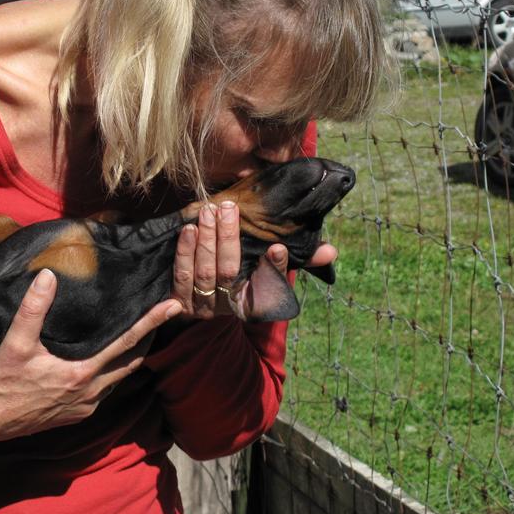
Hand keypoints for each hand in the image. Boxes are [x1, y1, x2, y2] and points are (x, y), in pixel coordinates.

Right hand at [0, 269, 181, 441]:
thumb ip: (33, 309)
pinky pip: (105, 389)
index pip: (125, 344)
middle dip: (150, 338)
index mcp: (81, 374)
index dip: (150, 323)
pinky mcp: (78, 414)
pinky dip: (115, 372)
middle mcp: (91, 393)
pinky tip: (110, 360)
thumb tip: (48, 276)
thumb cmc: (2, 381)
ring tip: (143, 334)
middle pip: (132, 361)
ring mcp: (86, 406)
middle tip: (166, 315)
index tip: (172, 307)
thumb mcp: (15, 343)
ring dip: (132, 356)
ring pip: (120, 377)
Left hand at [171, 200, 338, 318]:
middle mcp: (230, 305)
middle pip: (229, 272)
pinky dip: (184, 253)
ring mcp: (205, 306)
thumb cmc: (243, 277)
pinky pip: (182, 276)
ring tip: (207, 212)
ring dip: (205, 241)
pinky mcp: (182, 303)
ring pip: (204, 273)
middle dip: (228, 239)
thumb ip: (299, 259)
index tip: (277, 247)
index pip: (268, 286)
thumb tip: (332, 252)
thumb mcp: (268, 270)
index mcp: (255, 300)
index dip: (273, 268)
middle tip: (227, 208)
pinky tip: (188, 230)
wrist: (202, 305)